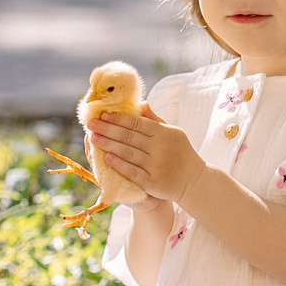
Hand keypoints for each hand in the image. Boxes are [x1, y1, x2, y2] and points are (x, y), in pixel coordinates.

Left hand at [88, 105, 205, 205]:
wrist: (194, 180)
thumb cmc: (180, 153)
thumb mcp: (173, 132)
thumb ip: (155, 120)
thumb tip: (141, 103)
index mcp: (164, 133)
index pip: (137, 123)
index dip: (118, 118)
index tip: (102, 114)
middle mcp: (160, 148)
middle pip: (129, 137)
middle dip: (107, 129)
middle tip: (91, 124)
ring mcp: (156, 165)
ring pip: (127, 153)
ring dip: (108, 144)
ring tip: (94, 138)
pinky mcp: (153, 182)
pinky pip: (132, 171)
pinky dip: (118, 164)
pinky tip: (105, 157)